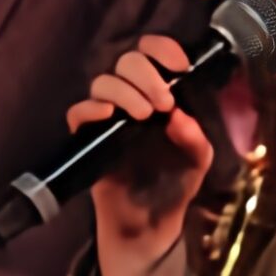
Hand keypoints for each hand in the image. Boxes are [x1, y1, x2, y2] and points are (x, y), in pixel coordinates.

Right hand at [69, 34, 214, 264]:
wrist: (150, 226)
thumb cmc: (174, 187)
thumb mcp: (198, 161)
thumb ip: (195, 138)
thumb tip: (178, 116)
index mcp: (159, 94)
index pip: (152, 54)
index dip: (162, 49)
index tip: (179, 66)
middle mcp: (131, 99)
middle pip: (125, 61)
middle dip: (145, 74)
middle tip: (162, 103)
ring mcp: (107, 119)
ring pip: (102, 83)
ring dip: (124, 92)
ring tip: (144, 116)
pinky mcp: (87, 139)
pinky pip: (77, 113)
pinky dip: (90, 109)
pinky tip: (108, 116)